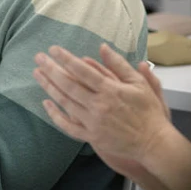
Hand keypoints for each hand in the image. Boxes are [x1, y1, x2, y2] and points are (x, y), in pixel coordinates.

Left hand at [33, 44, 171, 177]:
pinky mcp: (91, 136)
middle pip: (69, 85)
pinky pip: (68, 126)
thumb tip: (102, 47)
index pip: (83, 70)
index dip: (66, 59)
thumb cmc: (148, 111)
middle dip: (51, 70)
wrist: (153, 141)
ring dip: (49, 87)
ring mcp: (93, 122)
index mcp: (111, 90)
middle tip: (38, 58)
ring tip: (37, 74)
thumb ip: (118, 65)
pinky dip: (55, 115)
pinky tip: (46, 104)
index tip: (53, 49)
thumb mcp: (139, 83)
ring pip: (66, 103)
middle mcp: (99, 105)